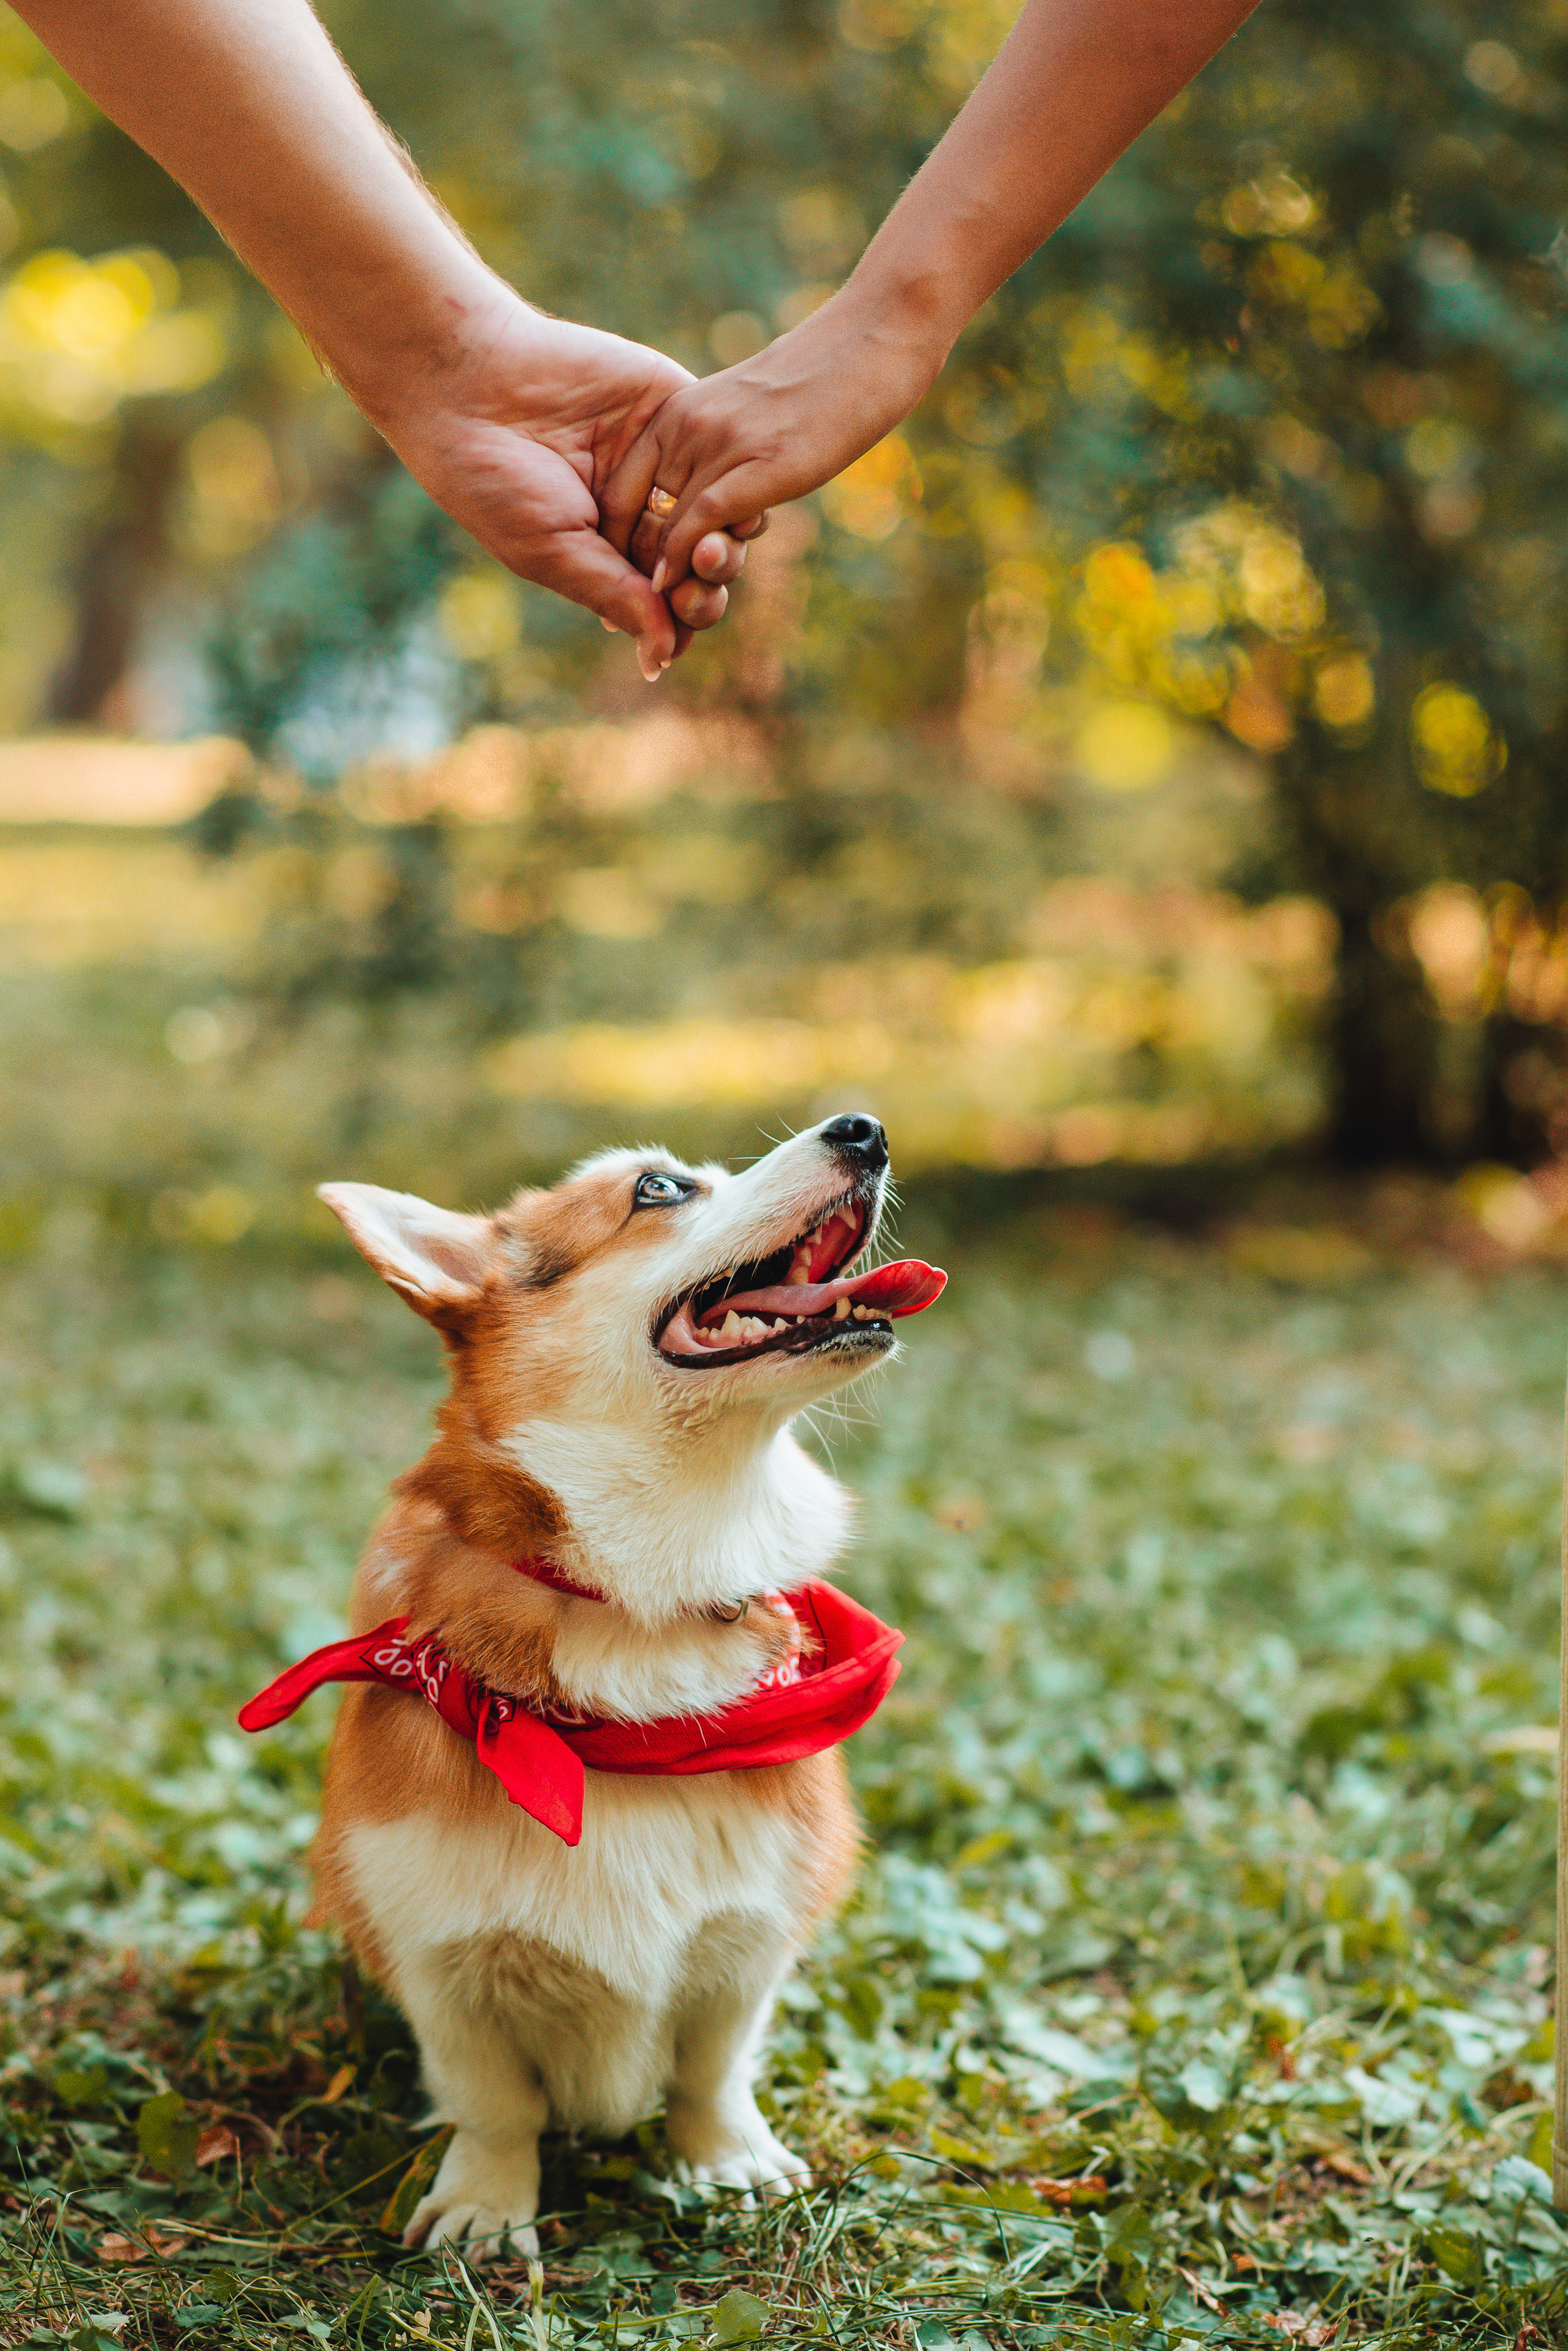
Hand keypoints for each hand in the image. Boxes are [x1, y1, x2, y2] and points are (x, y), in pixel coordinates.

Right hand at [356, 290, 766, 679]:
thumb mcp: (554, 552)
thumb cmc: (495, 481)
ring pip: (719, 511)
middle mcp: (640, 510)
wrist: (472, 383)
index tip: (682, 629)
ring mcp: (660, 460)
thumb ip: (616, 598)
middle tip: (696, 592)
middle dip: (707, 586)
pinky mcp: (673, 410)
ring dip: (727, 540)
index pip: (665, 598)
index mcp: (607, 552)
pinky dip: (731, 480)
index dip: (683, 618)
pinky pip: (721, 452)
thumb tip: (665, 660)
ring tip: (712, 551)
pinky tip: (727, 502)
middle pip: (699, 561)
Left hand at [600, 287, 943, 598]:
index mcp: (675, 413)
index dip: (611, 547)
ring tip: (654, 630)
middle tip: (627, 629)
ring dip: (658, 587)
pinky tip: (670, 590)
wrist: (871, 339)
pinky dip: (680, 560)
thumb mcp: (745, 414)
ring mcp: (721, 444)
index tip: (616, 590)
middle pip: (634, 517)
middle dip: (628, 578)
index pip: (619, 491)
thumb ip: (714, 455)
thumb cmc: (818, 382)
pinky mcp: (761, 464)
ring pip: (666, 528)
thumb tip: (701, 509)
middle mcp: (686, 427)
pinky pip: (700, 520)